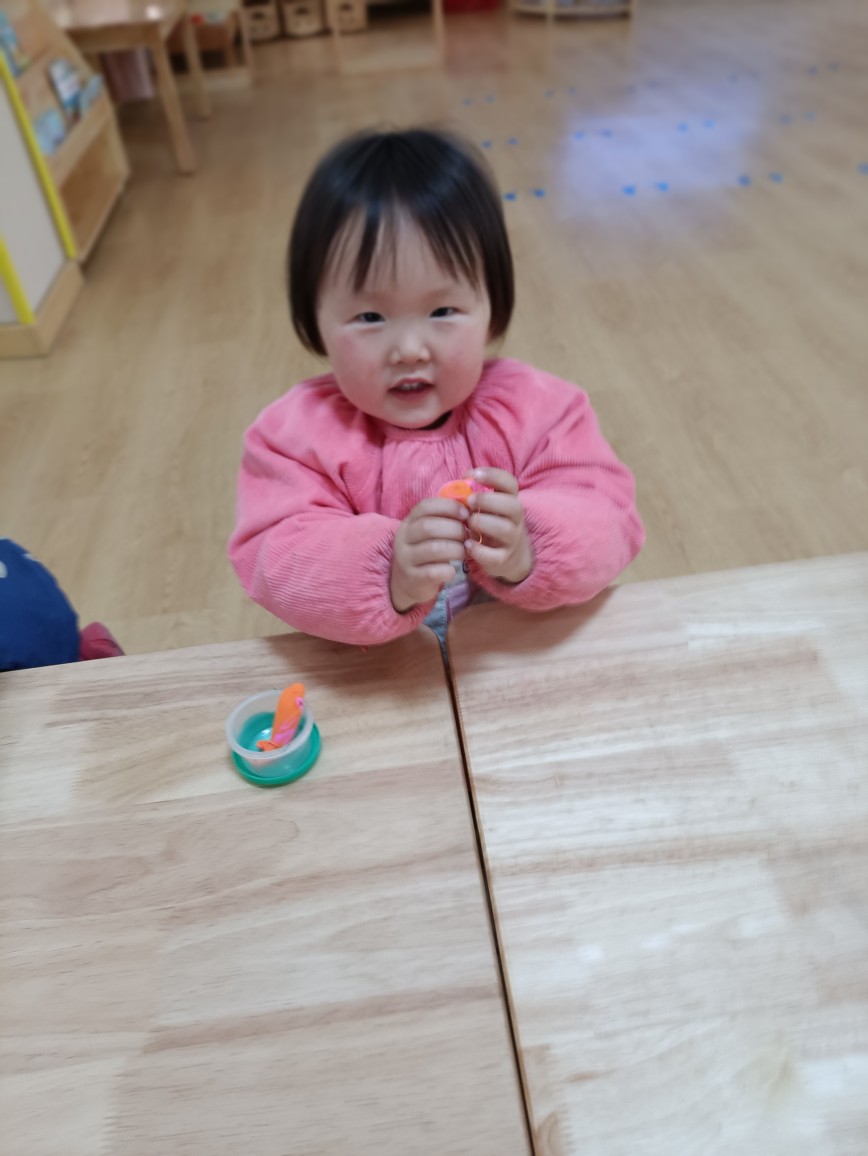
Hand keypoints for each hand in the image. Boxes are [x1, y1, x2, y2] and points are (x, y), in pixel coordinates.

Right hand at [390, 498, 468, 612]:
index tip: (465, 514)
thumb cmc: (427, 552)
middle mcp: (403, 538)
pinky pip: (433, 572)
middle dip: (455, 530)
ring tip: (463, 552)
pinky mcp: (412, 578)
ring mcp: (405, 559)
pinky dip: (448, 570)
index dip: (448, 507)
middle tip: (467, 537)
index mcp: (409, 522)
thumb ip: (445, 519)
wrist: (408, 583)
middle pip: (429, 527)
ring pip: (433, 549)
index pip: (425, 506)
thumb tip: (471, 507)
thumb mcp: (430, 533)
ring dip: (455, 549)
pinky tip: (452, 570)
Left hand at [465, 468, 533, 584]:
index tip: (474, 475)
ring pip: (505, 529)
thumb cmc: (489, 524)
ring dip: (483, 523)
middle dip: (488, 500)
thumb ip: (473, 494)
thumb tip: (460, 481)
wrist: (506, 556)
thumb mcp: (484, 508)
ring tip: (468, 523)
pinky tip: (467, 544)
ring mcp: (512, 539)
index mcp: (510, 500)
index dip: (493, 476)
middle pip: (513, 505)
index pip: (510, 483)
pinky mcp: (503, 559)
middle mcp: (515, 519)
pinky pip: (496, 556)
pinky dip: (480, 551)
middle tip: (469, 501)